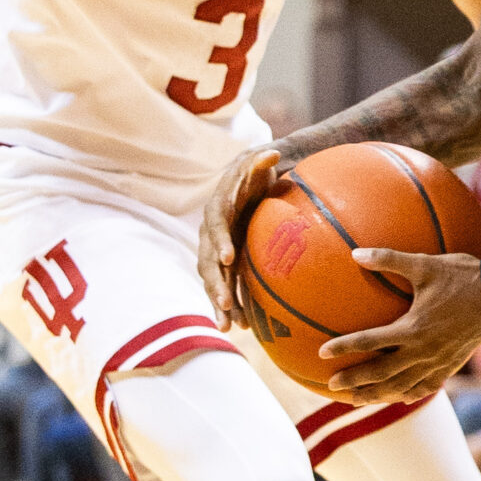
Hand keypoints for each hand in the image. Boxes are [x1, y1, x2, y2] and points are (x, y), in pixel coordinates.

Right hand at [197, 149, 278, 330]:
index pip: (216, 226)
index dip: (220, 242)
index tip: (228, 258)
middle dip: (216, 283)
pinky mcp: (224, 264)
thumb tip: (272, 152)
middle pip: (208, 261)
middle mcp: (211, 233)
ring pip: (213, 280)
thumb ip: (261, 161)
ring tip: (228, 326)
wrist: (244, 188)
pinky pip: (224, 287)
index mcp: (218, 210)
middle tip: (226, 302)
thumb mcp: (256, 167)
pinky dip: (230, 307)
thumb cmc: (253, 176)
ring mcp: (215, 251)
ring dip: (219, 302)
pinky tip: (240, 328)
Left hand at [319, 248, 480, 403]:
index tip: (322, 352)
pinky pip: (424, 387)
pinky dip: (406, 394)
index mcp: (413, 328)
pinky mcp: (449, 367)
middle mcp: (422, 351)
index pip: (371, 341)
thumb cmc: (462, 278)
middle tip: (331, 386)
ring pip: (400, 386)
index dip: (345, 347)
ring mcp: (437, 362)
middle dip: (354, 381)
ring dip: (375, 394)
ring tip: (354, 399)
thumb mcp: (425, 264)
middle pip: (381, 373)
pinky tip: (396, 398)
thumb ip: (390, 259)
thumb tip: (356, 253)